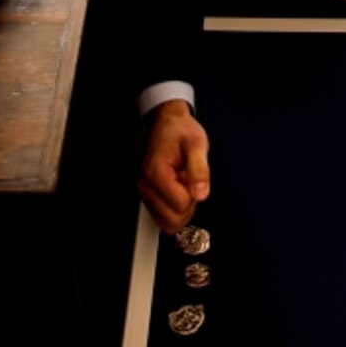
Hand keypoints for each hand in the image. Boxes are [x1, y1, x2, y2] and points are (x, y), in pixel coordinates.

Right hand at [137, 102, 210, 231]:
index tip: (191, 173)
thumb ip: (199, 170)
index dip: (193, 192)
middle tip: (188, 180)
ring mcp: (144, 193)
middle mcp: (145, 187)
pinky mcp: (148, 197)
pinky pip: (164, 217)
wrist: (168, 123)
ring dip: (181, 207)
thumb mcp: (197, 144)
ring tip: (183, 182)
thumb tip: (201, 195)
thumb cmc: (182, 130)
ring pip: (168, 223)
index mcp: (156, 173)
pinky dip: (175, 208)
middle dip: (188, 204)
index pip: (181, 205)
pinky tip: (178, 188)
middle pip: (173, 220)